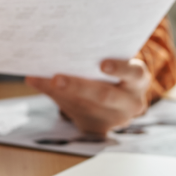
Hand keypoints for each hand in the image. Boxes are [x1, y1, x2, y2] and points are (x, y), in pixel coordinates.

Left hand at [26, 58, 151, 136]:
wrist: (113, 105)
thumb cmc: (108, 76)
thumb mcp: (104, 66)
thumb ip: (86, 57)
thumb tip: (54, 47)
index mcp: (137, 80)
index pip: (134, 73)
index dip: (120, 68)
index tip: (102, 65)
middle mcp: (131, 101)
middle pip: (105, 95)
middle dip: (79, 86)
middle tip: (56, 78)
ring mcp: (115, 118)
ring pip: (88, 108)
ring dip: (63, 95)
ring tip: (45, 82)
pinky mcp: (100, 129)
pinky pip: (76, 116)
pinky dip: (56, 99)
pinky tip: (38, 84)